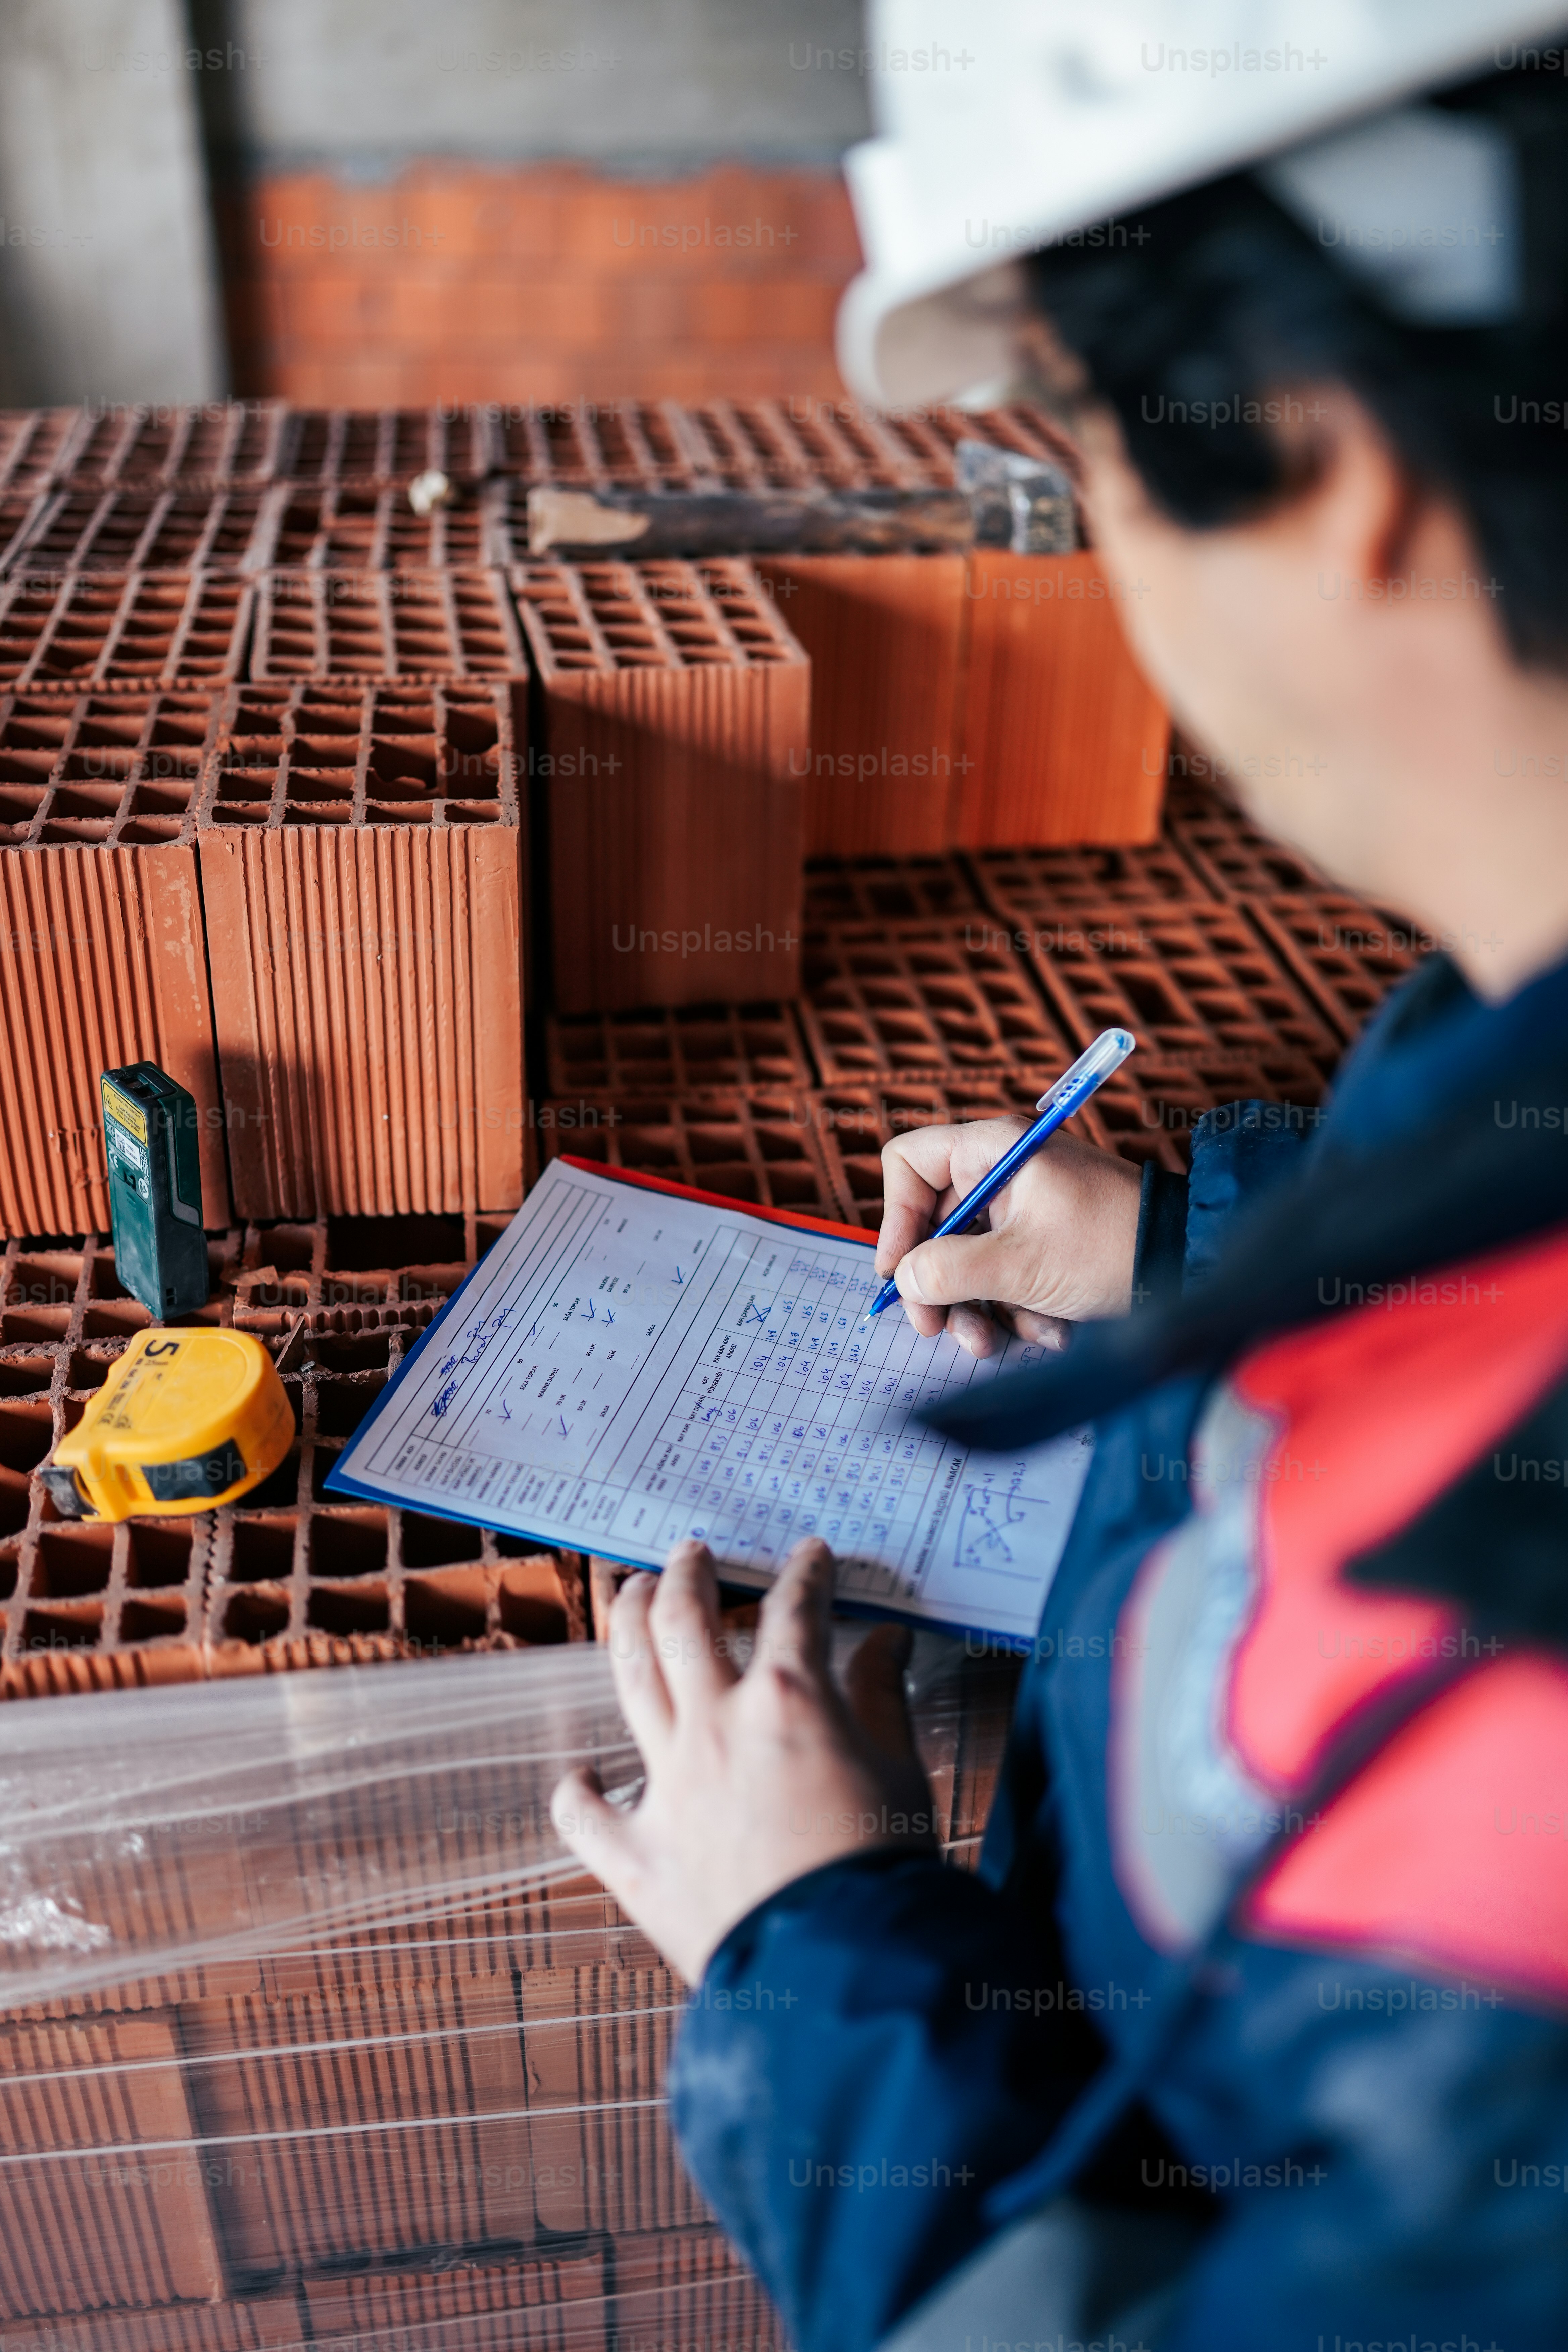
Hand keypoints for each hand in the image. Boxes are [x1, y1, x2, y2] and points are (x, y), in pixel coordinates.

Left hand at [550, 1538, 937, 1983]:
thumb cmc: (883, 1874)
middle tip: (691, 1555)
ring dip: (626, 1625)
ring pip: (628, 1677)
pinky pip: (584, 1814)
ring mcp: (668, 1787)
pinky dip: (578, 1791)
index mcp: (788, 1701)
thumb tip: (887, 1644)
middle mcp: (717, 1727)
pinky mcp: (637, 1854)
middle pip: (683, 1619)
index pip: (795, 1608)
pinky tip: (582, 1776)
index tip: (810, 1559)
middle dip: (687, 1575)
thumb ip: (883, 1700)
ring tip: (630, 1595)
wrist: (841, 1970)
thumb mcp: (901, 1771)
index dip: (806, 1574)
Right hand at [877, 1120, 1142, 1357]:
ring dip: (978, 1309)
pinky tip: (1048, 1330)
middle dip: (938, 1285)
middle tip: (935, 1329)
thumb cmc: (1108, 1248)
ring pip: (968, 1260)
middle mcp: (1004, 1172)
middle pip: (935, 1225)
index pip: (910, 1163)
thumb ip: (947, 1271)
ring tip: (994, 1343)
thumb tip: (905, 1281)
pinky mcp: (1045, 1241)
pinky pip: (1006, 1275)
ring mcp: (1026, 1209)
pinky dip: (1018, 1308)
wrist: (1190, 1266)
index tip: (898, 1272)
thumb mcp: (1017, 1265)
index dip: (894, 1218)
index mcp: (993, 1150)